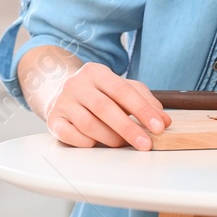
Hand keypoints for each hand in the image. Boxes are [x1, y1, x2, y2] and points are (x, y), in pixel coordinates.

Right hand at [41, 61, 167, 149]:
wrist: (61, 92)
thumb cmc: (98, 93)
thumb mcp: (121, 88)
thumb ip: (144, 100)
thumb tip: (164, 120)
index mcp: (96, 72)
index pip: (122, 90)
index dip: (142, 110)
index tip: (159, 127)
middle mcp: (77, 84)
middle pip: (104, 108)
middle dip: (128, 128)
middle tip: (145, 144)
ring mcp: (63, 102)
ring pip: (88, 124)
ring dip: (109, 138)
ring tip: (121, 143)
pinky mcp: (53, 119)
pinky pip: (70, 135)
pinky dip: (86, 142)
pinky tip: (96, 142)